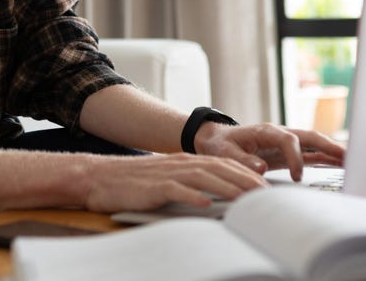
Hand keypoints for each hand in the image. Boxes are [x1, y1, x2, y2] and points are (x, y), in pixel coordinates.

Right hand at [81, 153, 268, 212]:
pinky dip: (192, 196)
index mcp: (185, 160)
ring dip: (227, 188)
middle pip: (219, 168)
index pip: (223, 163)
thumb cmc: (134, 183)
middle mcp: (180, 163)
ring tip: (246, 200)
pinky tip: (206, 205)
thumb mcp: (167, 179)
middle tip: (266, 194)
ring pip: (203, 177)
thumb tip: (217, 199)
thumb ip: (190, 184)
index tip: (265, 186)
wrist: (99, 178)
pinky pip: (176, 190)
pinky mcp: (153, 187)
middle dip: (245, 180)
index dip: (245, 173)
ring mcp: (167, 174)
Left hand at [194, 122, 344, 181]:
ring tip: (353, 161)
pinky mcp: (287, 152)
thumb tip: (261, 167)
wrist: (216, 140)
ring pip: (313, 144)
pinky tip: (340, 164)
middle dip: (328, 146)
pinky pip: (310, 153)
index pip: (288, 140)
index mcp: (265, 131)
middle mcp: (279, 133)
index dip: (296, 157)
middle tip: (348, 157)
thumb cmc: (220, 145)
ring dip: (332, 151)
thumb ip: (242, 160)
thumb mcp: (224, 152)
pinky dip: (325, 158)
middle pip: (309, 136)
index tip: (297, 176)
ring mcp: (285, 142)